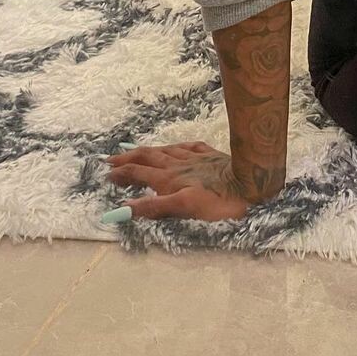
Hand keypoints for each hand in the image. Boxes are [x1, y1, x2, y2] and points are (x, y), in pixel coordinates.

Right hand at [102, 140, 262, 221]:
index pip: (138, 173)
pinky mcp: (210, 155)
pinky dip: (176, 147)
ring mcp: (195, 158)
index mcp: (169, 179)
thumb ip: (153, 207)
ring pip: (165, 150)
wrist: (250, 182)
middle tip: (112, 158)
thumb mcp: (183, 207)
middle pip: (148, 157)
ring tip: (136, 148)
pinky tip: (176, 147)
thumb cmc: (218, 200)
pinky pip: (188, 146)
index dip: (121, 173)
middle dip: (128, 157)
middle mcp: (178, 165)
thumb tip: (121, 208)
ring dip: (148, 150)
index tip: (106, 174)